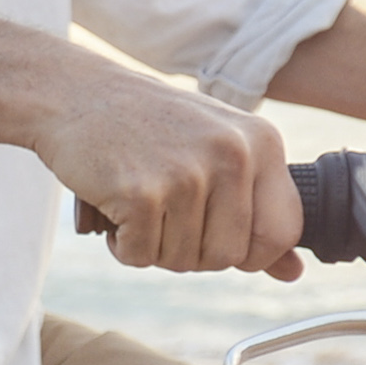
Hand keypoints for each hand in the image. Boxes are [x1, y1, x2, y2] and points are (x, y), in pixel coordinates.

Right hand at [47, 67, 303, 278]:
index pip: (283, 232)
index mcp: (260, 142)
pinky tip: (114, 205)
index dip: (249, 251)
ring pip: (183, 261)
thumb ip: (256, 208)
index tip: (215, 235)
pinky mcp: (141, 193)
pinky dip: (121, 244)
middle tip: (163, 213)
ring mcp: (187, 173)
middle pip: (229, 257)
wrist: (73, 92)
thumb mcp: (214, 150)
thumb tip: (293, 272)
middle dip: (191, 250)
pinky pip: (140, 257)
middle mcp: (232, 154)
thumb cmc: (147, 125)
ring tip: (137, 201)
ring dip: (153, 245)